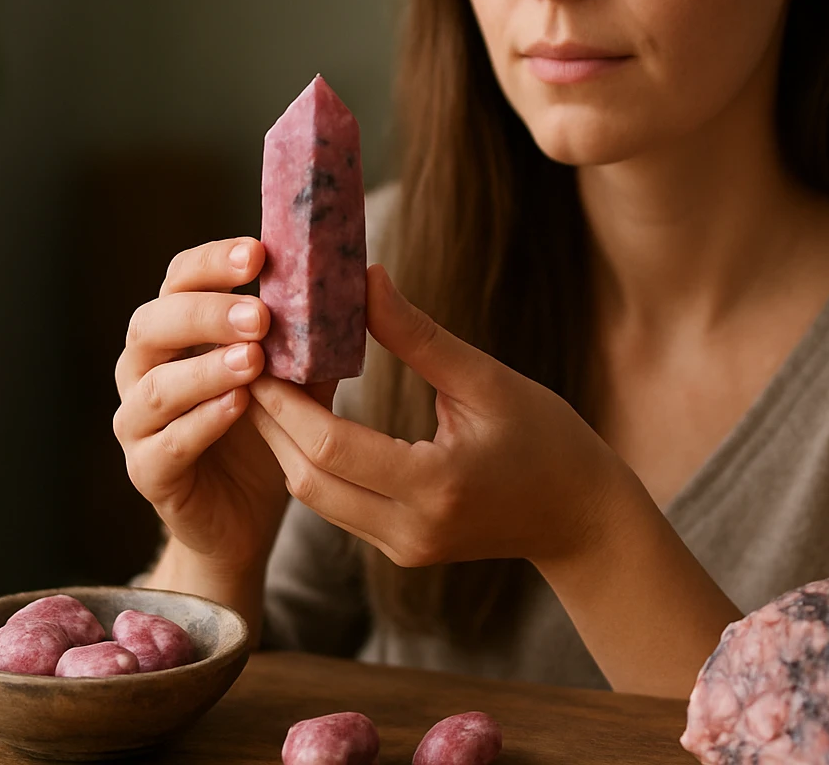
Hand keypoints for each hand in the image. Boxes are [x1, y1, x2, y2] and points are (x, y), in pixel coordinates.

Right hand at [113, 237, 336, 574]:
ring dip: (205, 369)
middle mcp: (145, 369)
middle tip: (259, 316)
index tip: (259, 254)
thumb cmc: (266, 432)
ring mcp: (140, 422)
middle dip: (205, 314)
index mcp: (177, 333)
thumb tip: (357, 282)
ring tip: (253, 361)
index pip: (180, 280)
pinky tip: (239, 407)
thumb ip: (310, 336)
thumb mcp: (295, 376)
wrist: (244, 517)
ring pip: (156, 386)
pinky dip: (202, 423)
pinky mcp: (148, 472)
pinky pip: (167, 444)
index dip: (213, 263)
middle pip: (150, 323)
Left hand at [246, 264, 633, 569]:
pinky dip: (313, 461)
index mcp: (436, 485)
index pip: (331, 446)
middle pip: (308, 478)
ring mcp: (403, 547)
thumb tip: (362, 279)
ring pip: (315, 497)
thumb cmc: (548, 440)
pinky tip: (303, 417)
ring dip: (286, 442)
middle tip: (246, 361)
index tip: (258, 352)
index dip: (285, 401)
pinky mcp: (400, 549)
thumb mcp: (487, 380)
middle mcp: (410, 529)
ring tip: (266, 382)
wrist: (582, 517)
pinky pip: (337, 505)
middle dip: (270, 420)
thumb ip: (418, 335)